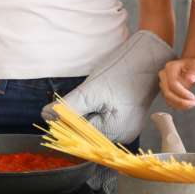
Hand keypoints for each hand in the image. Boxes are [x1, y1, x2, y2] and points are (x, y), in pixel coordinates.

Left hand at [41, 31, 176, 143]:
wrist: (148, 56)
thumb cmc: (123, 71)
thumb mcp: (91, 89)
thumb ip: (69, 106)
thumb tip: (46, 117)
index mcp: (116, 134)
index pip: (81, 136)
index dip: (65, 124)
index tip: (54, 113)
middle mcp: (123, 137)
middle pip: (88, 133)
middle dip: (76, 117)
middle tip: (80, 98)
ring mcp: (127, 128)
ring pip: (94, 125)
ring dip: (84, 112)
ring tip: (93, 95)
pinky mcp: (126, 119)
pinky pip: (104, 119)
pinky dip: (95, 109)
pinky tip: (98, 97)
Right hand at [158, 58, 194, 109]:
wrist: (188, 65)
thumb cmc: (192, 65)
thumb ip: (194, 72)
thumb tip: (190, 79)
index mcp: (170, 68)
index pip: (172, 83)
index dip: (182, 92)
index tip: (193, 97)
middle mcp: (163, 76)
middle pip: (168, 93)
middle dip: (182, 101)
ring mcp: (163, 84)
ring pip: (168, 99)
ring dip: (182, 105)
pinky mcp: (166, 91)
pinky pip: (170, 102)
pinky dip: (180, 106)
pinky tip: (190, 104)